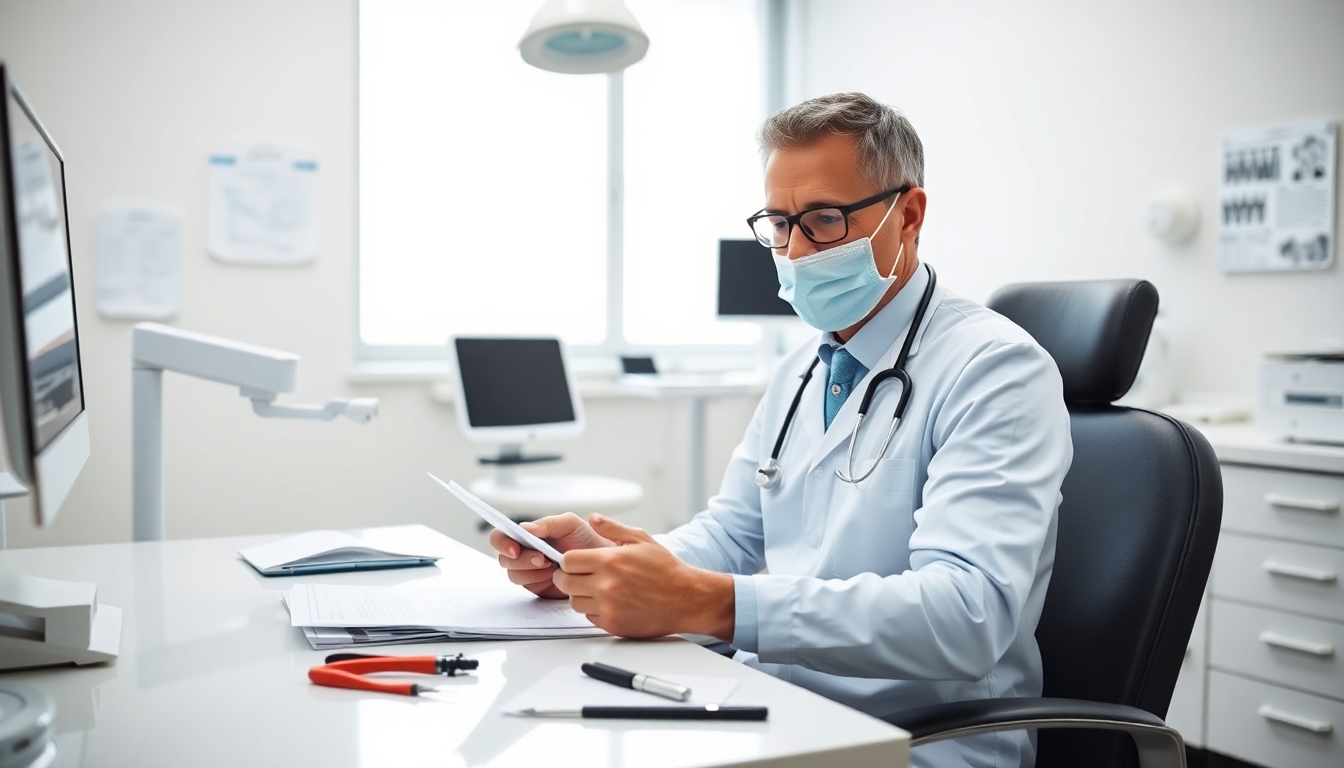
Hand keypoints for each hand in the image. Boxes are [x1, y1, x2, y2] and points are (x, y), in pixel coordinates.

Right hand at [490, 513, 612, 599]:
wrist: (602, 562)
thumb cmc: (587, 540)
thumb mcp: (569, 524)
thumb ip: (547, 524)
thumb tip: (524, 528)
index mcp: (528, 534)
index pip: (502, 536)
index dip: (502, 542)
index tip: (515, 548)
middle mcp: (524, 551)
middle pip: (504, 558)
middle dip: (520, 560)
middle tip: (542, 560)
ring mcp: (529, 570)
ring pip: (513, 574)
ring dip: (531, 572)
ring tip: (552, 567)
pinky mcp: (536, 585)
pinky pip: (527, 586)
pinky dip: (538, 581)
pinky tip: (553, 577)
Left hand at [555, 514, 734, 639]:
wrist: (686, 599)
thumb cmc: (666, 570)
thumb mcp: (641, 539)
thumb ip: (612, 528)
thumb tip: (592, 518)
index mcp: (609, 560)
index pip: (567, 561)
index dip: (568, 560)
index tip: (575, 562)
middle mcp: (605, 585)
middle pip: (565, 583)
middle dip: (569, 577)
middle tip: (580, 576)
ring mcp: (608, 607)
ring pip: (575, 602)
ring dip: (581, 595)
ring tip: (597, 589)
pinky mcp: (613, 624)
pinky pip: (589, 617)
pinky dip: (595, 610)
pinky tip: (609, 602)